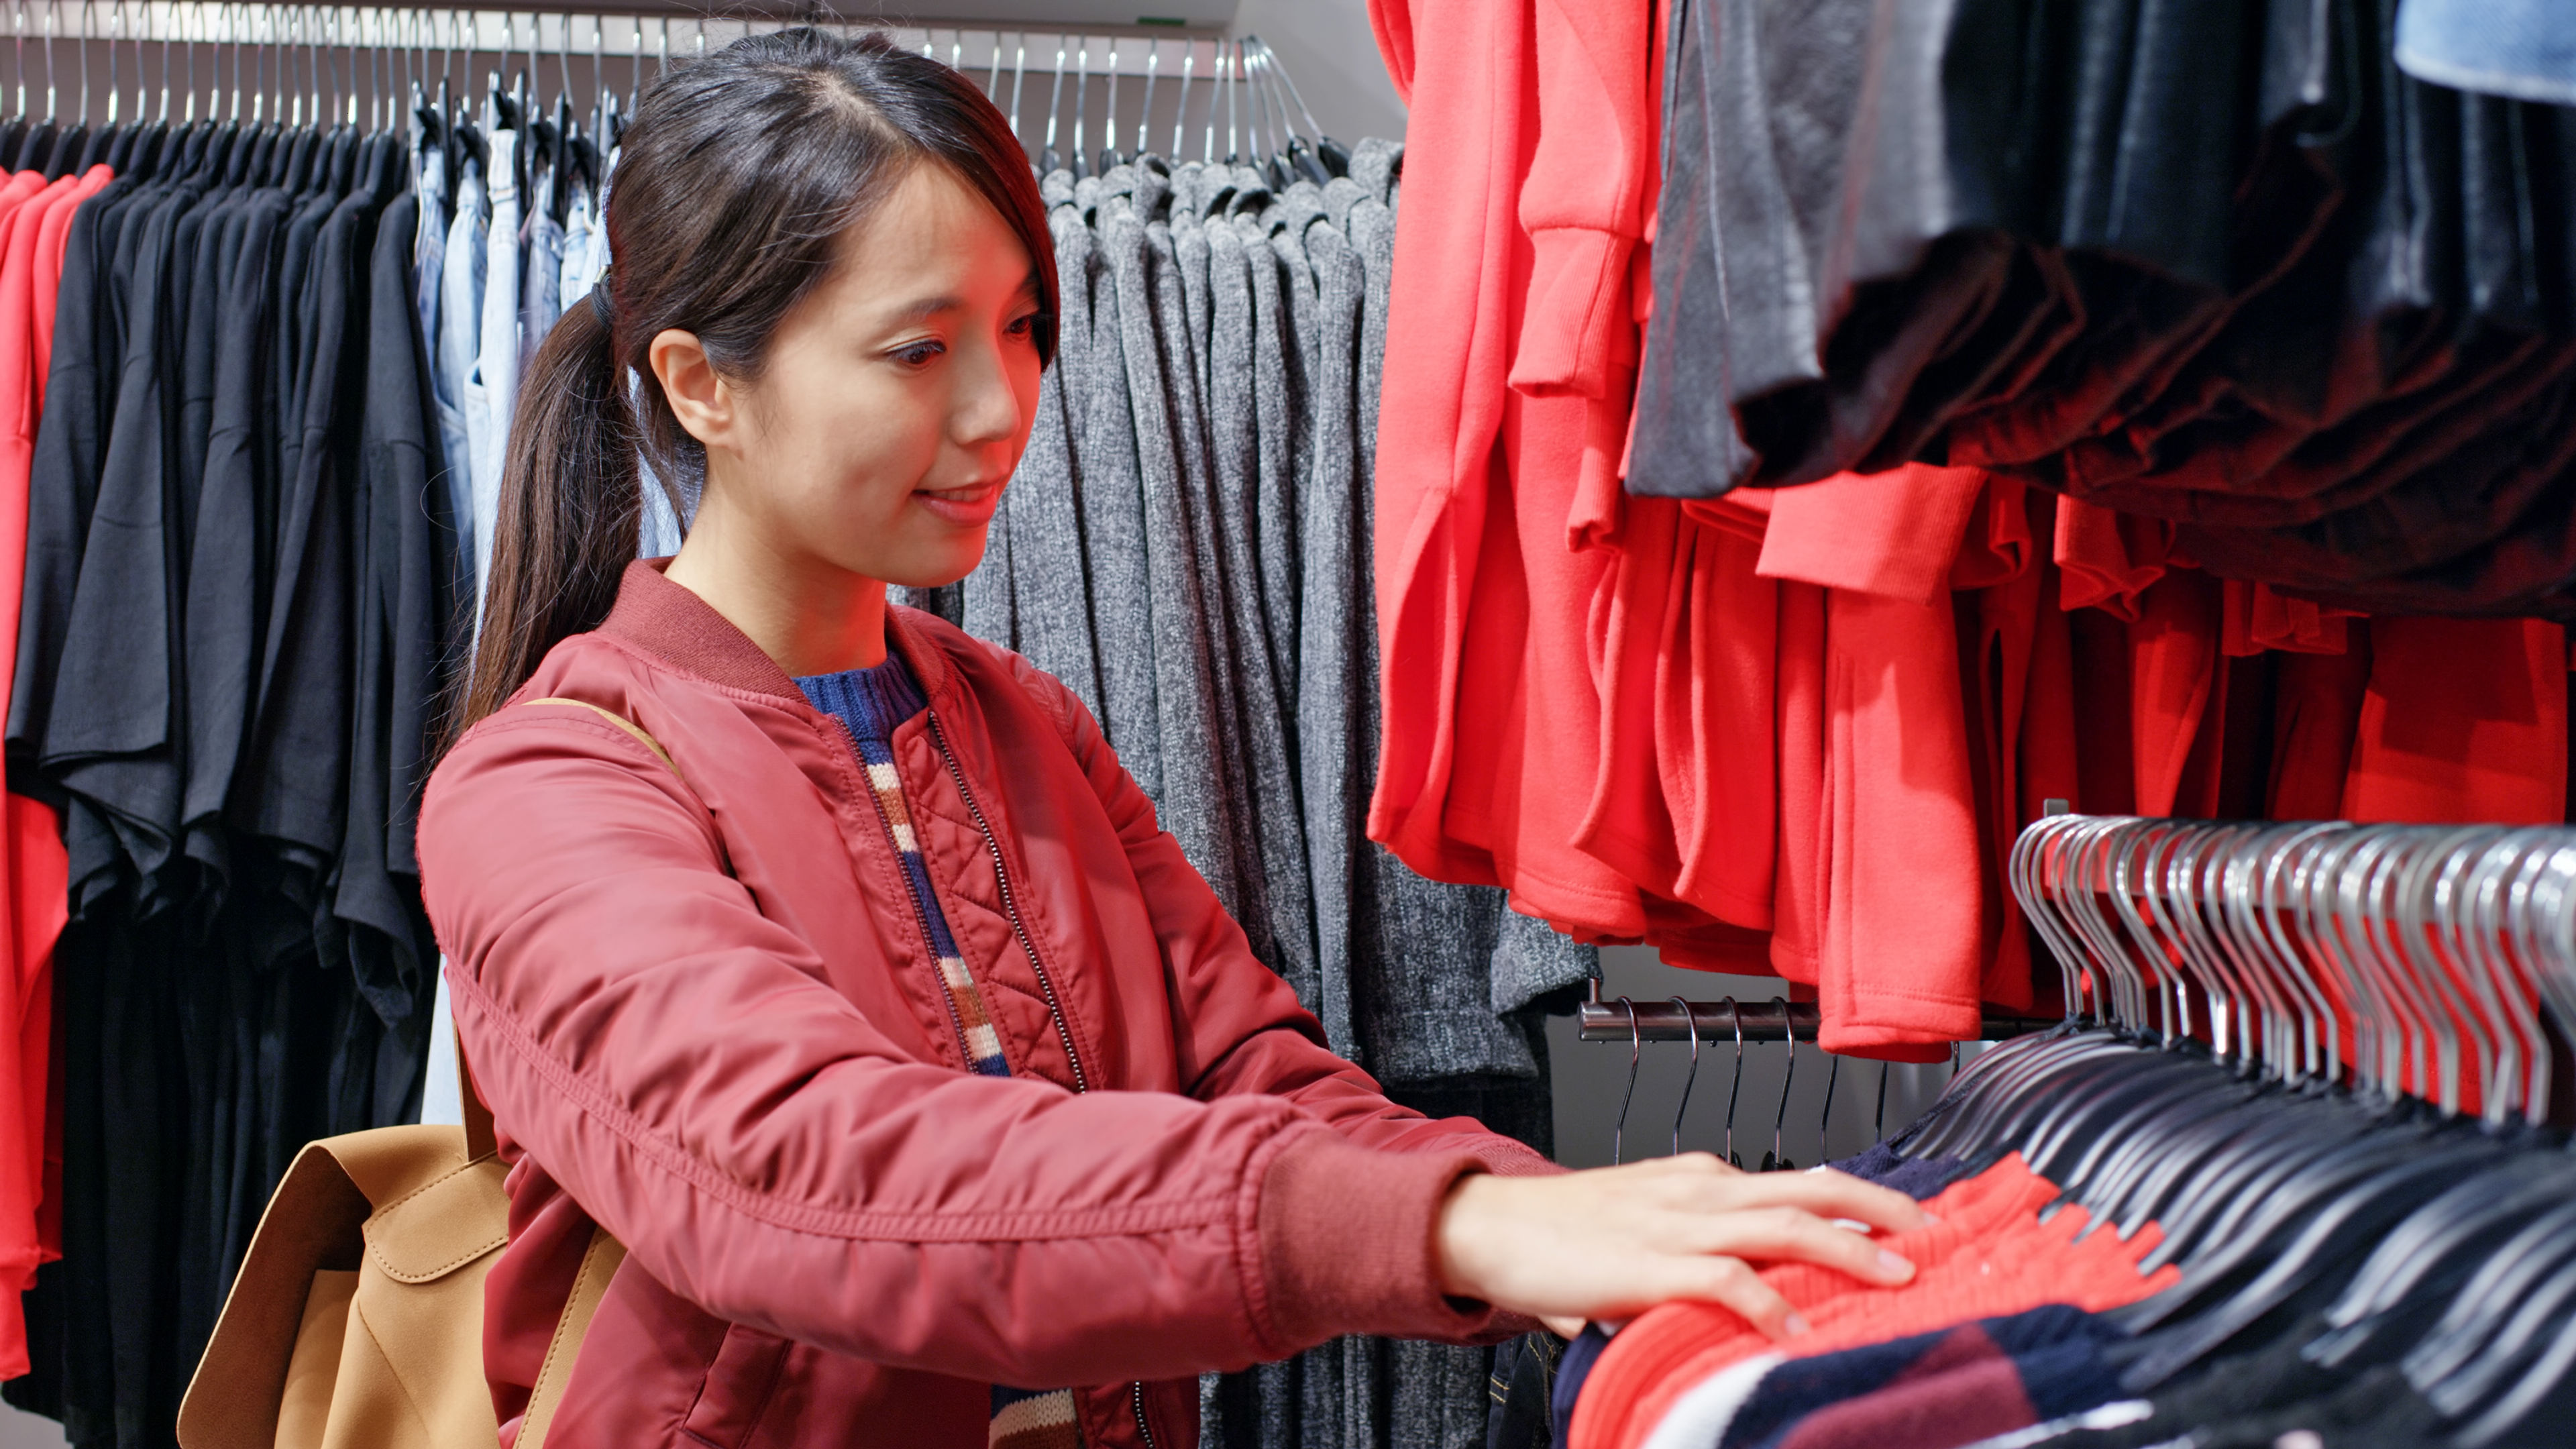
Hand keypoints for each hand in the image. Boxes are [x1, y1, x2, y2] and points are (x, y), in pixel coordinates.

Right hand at [1435, 1154, 1930, 1341]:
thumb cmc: (1561, 1232)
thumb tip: (1742, 1298)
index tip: (1904, 1225)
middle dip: (1878, 1208)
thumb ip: (1691, 1256)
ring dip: (1848, 1250)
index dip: (1856, 1202)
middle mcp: (1699, 1189)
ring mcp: (1676, 1223)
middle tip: (1931, 1232)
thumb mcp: (1642, 1227)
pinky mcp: (1649, 1263)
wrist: (1490, 1225)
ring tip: (1897, 1277)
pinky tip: (1798, 1328)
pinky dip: (1769, 1302)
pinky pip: (1725, 1278)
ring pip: (1783, 1224)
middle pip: (1809, 1187)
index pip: (1795, 1182)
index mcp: (1700, 1179)